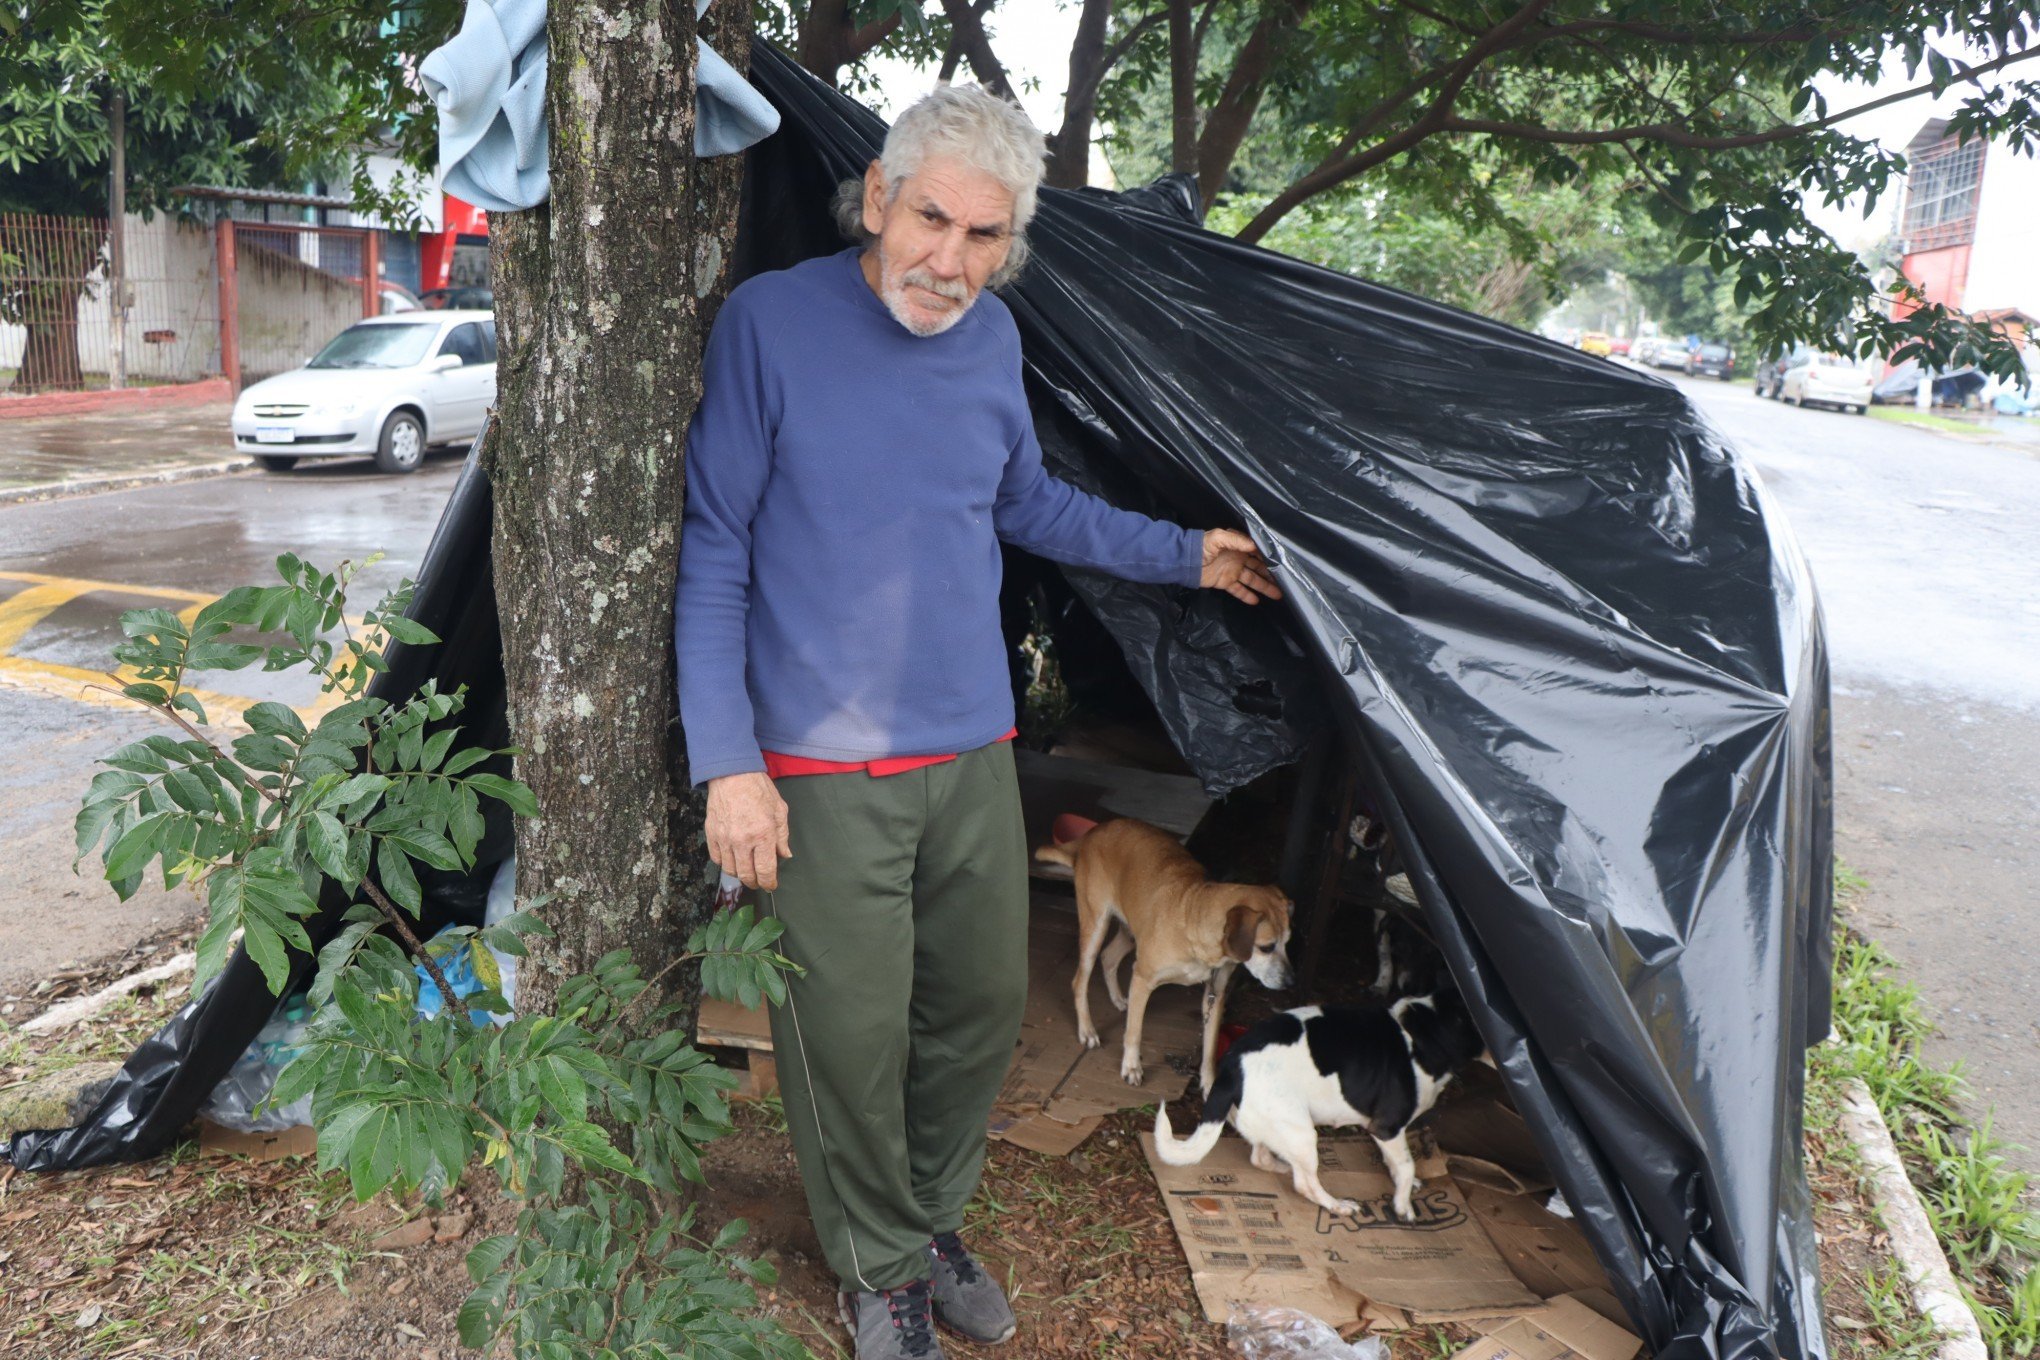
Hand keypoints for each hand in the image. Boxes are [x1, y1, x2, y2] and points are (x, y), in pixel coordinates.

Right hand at [705, 771, 790, 890]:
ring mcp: (724, 839)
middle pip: (746, 875)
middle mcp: (742, 841)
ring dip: (740, 874)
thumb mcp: (779, 810)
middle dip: (755, 882)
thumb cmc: (759, 789)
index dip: (769, 883)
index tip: (771, 885)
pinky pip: (717, 858)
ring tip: (746, 871)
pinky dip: (725, 863)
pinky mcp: (711, 835)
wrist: (732, 774)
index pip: (765, 870)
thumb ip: (782, 835)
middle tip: (759, 881)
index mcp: (763, 834)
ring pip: (730, 870)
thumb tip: (784, 855)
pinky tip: (732, 859)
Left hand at [1200, 528, 1281, 603]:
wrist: (1185, 561)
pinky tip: (1257, 601)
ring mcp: (1232, 571)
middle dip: (1271, 574)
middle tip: (1285, 582)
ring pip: (1252, 580)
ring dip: (1264, 587)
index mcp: (1238, 545)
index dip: (1269, 558)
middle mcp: (1238, 558)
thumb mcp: (1219, 537)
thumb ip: (1237, 540)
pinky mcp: (1225, 582)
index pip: (1257, 552)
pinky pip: (1238, 590)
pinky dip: (1247, 596)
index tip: (1281, 565)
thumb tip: (1255, 546)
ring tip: (1278, 594)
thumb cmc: (1201, 546)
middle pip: (1258, 567)